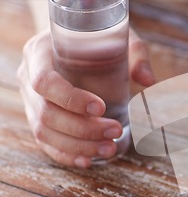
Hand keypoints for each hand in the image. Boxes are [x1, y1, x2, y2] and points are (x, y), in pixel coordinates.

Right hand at [17, 29, 154, 167]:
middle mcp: (29, 77)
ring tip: (109, 149)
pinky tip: (88, 161)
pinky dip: (66, 155)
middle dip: (83, 129)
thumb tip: (148, 81)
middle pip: (47, 113)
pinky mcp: (38, 117)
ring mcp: (30, 100)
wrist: (73, 41)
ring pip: (45, 132)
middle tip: (116, 130)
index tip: (101, 108)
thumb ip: (135, 53)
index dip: (71, 99)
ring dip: (78, 146)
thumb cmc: (95, 37)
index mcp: (40, 52)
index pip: (45, 82)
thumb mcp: (117, 35)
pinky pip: (45, 142)